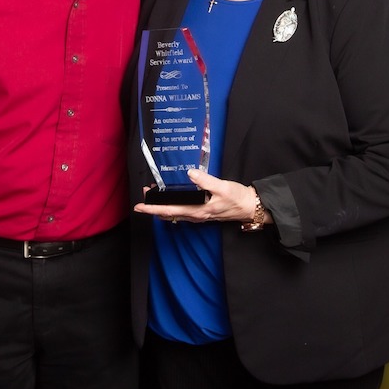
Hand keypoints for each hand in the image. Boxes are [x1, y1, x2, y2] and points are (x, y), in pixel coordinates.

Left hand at [133, 170, 262, 224]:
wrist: (249, 207)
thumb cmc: (237, 197)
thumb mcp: (222, 186)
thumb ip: (206, 180)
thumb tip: (190, 173)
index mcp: (198, 210)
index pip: (170, 211)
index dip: (153, 208)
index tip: (140, 206)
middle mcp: (195, 215)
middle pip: (168, 214)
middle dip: (154, 206)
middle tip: (143, 195)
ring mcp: (198, 216)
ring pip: (174, 214)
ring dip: (161, 207)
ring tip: (152, 196)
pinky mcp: (202, 213)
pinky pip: (182, 213)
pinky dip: (172, 207)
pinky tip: (170, 201)